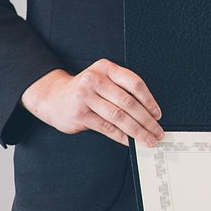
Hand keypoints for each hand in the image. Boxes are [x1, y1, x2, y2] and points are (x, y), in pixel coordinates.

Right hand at [21, 61, 162, 146]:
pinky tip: (130, 142)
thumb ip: (122, 89)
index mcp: (106, 68)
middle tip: (157, 132)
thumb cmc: (85, 91)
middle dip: (146, 120)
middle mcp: (95, 80)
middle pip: (128, 102)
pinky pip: (106, 127)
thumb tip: (150, 113)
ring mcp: (85, 97)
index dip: (149, 100)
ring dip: (137, 131)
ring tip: (148, 140)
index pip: (134, 83)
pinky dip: (121, 136)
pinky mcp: (79, 113)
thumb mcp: (102, 80)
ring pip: (119, 116)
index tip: (158, 115)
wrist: (52, 98)